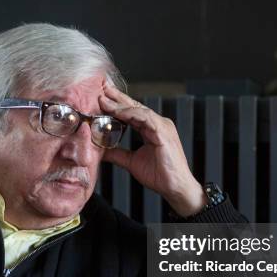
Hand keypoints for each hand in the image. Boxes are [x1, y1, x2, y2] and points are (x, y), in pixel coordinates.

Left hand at [99, 84, 207, 216]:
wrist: (175, 187)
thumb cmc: (160, 175)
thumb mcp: (132, 162)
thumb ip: (117, 154)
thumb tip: (101, 151)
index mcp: (152, 129)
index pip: (132, 113)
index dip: (117, 105)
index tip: (102, 99)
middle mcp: (158, 124)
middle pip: (135, 107)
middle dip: (118, 98)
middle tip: (102, 89)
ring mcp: (163, 126)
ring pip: (139, 110)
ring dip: (121, 105)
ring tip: (106, 101)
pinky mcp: (164, 132)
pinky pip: (146, 119)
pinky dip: (132, 115)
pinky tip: (119, 113)